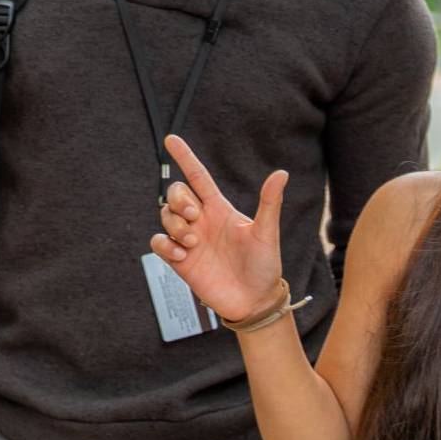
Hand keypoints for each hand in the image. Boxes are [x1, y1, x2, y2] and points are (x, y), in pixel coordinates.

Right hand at [149, 134, 288, 325]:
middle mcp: (202, 221)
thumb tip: (281, 173)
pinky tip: (183, 255)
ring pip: (165, 216)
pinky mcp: (180, 260)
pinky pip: (159, 243)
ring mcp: (190, 240)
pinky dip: (165, 245)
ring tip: (193, 242)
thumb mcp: (267, 233)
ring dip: (174, 225)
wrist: (254, 301)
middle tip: (195, 217)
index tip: (171, 138)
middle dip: (179, 199)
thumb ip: (269, 203)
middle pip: (176, 194)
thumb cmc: (264, 266)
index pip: (198, 176)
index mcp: (221, 209)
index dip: (185, 157)